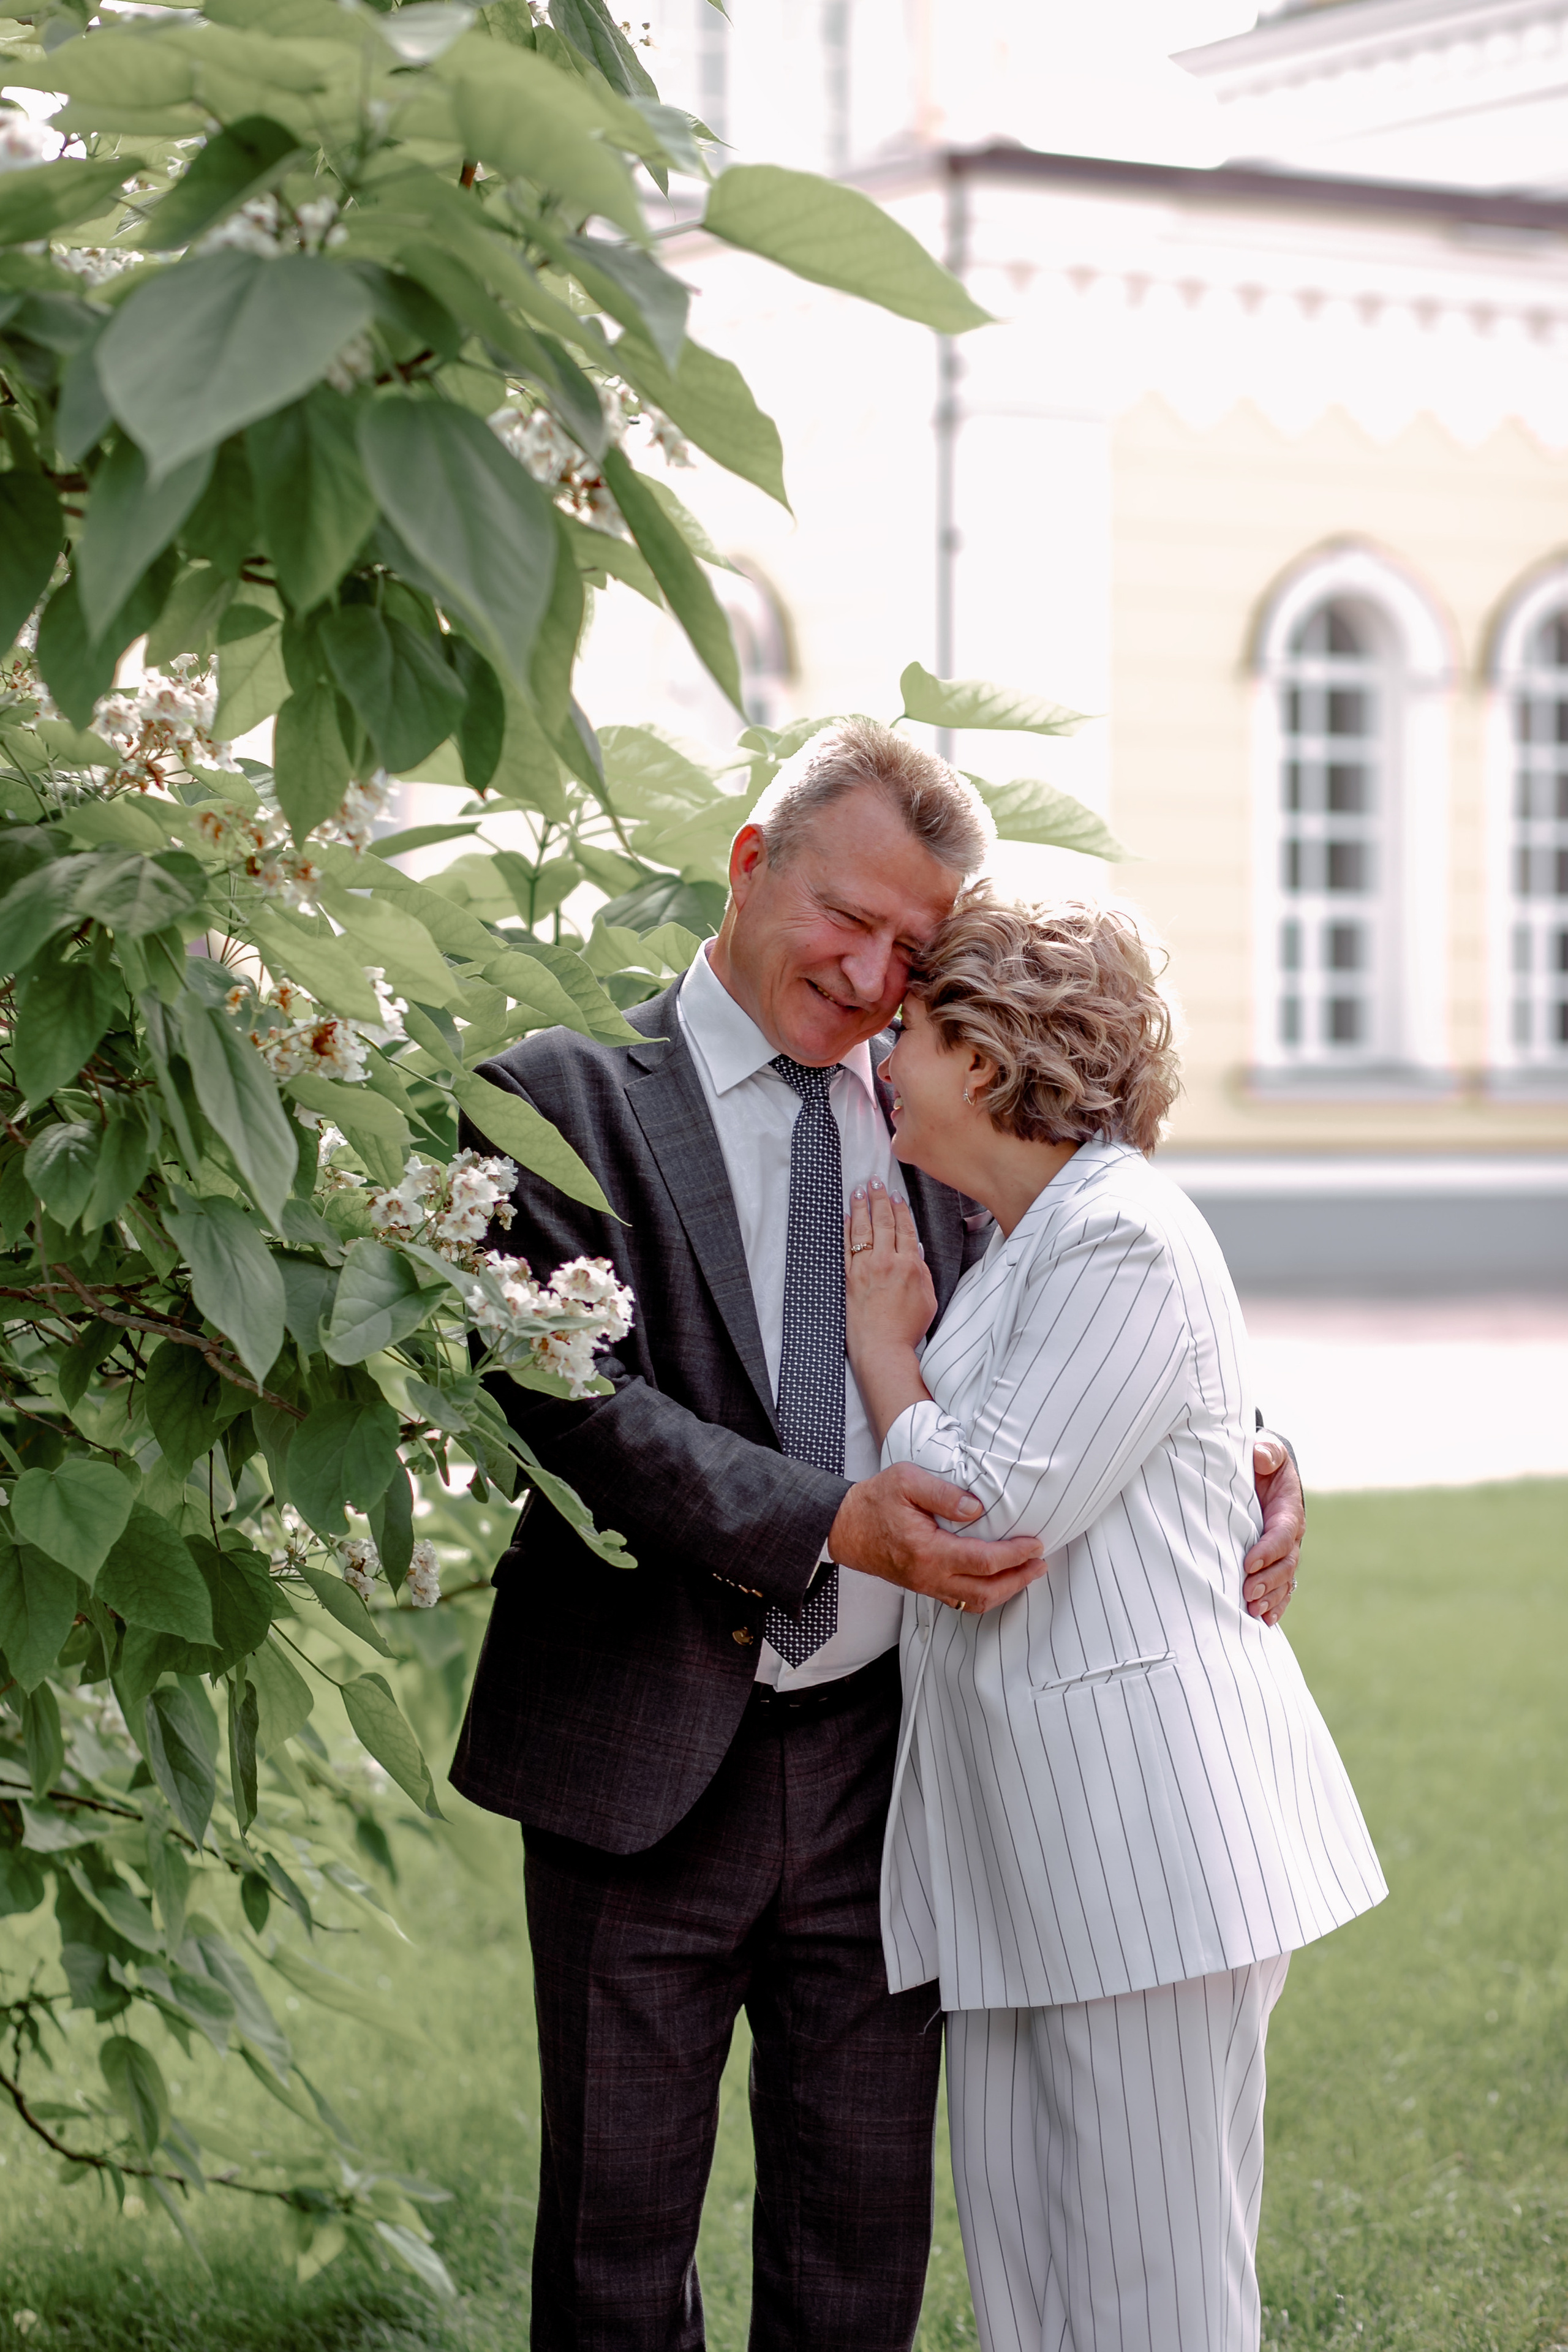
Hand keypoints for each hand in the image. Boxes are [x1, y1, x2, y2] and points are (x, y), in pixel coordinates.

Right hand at [828, 1462, 1046, 1615]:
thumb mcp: (906, 1481)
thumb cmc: (874, 1501)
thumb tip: (977, 1508)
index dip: (1015, 1555)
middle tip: (1040, 1564)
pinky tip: (996, 1579)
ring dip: (1005, 1591)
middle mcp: (929, 1576)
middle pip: (986, 1591)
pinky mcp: (922, 1586)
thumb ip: (943, 1494)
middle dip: (1019, 1579)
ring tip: (1025, 1573)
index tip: (1036, 1544)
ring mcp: (925, 1585)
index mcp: (928, 1551)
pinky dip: (985, 1594)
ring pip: (974, 1603)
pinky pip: (960, 1601)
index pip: (984, 1561)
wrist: (843, 1526)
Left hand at [845, 1180, 936, 1353]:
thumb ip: (922, 1273)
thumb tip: (916, 1253)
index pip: (905, 1228)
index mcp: (909, 1265)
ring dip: (861, 1207)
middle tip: (875, 1182)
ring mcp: (865, 1268)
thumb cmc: (906, 1329)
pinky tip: (845, 1218)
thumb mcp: (928, 1299)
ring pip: (862, 1230)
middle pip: (883, 1222)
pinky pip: (845, 1247)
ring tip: (859, 1191)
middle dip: (879, 1199)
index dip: (900, 1209)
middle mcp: (886, 1262)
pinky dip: (845, 1230)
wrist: (882, 1347)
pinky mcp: (848, 1278)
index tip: (896, 1195)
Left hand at [1243, 1434, 1303, 1624]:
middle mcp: (1290, 1536)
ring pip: (1284, 1581)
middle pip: (1285, 1564)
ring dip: (1271, 1598)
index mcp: (1288, 1511)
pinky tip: (1265, 1621)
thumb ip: (1267, 1453)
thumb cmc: (1262, 1462)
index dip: (1268, 1550)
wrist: (1264, 1472)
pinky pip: (1281, 1589)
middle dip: (1268, 1581)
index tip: (1248, 1563)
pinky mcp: (1275, 1563)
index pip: (1282, 1534)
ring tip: (1252, 1611)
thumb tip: (1261, 1458)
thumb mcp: (1267, 1451)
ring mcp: (1284, 1553)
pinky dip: (1276, 1605)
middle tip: (1248, 1594)